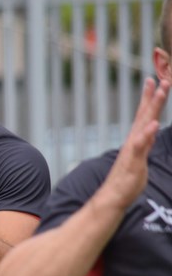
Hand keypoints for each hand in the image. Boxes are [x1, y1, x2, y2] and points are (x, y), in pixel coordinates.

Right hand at [101, 77, 169, 209]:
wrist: (114, 195)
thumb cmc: (127, 179)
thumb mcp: (140, 157)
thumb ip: (145, 142)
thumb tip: (150, 131)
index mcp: (137, 139)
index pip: (144, 114)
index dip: (149, 98)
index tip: (154, 81)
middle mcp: (134, 140)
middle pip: (145, 114)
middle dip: (154, 97)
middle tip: (161, 79)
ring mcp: (133, 149)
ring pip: (144, 124)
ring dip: (153, 107)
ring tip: (161, 92)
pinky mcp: (133, 160)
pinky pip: (140, 145)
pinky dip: (147, 133)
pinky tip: (153, 124)